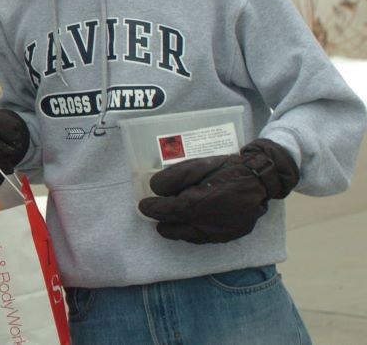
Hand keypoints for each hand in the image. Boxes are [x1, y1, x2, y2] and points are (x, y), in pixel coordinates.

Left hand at [138, 138, 299, 243]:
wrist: (261, 178)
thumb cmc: (227, 168)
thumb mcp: (196, 165)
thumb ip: (173, 177)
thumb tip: (155, 188)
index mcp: (195, 204)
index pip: (165, 211)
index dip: (151, 209)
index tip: (143, 205)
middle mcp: (205, 223)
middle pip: (174, 228)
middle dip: (162, 222)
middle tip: (156, 215)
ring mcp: (219, 232)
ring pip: (189, 237)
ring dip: (177, 230)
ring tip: (169, 222)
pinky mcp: (230, 235)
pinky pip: (205, 239)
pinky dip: (194, 233)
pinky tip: (190, 225)